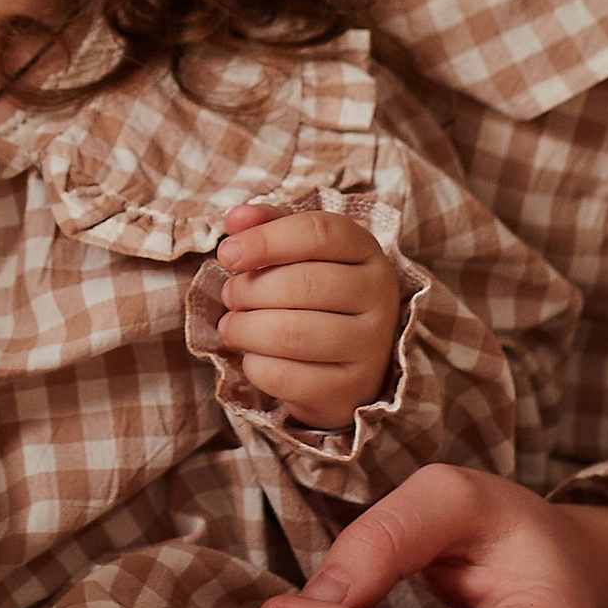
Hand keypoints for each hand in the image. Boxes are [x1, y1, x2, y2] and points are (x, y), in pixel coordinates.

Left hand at [214, 201, 402, 425]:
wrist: (346, 366)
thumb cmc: (316, 297)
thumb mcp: (299, 254)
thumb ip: (269, 228)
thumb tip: (236, 219)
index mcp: (366, 252)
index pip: (319, 232)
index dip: (266, 239)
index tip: (228, 254)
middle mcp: (379, 297)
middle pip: (302, 284)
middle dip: (249, 290)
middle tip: (231, 296)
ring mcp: (370, 346)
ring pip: (291, 333)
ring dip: (246, 329)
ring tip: (233, 326)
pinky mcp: (351, 388)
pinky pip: (286, 376)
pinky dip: (255, 365)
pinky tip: (252, 357)